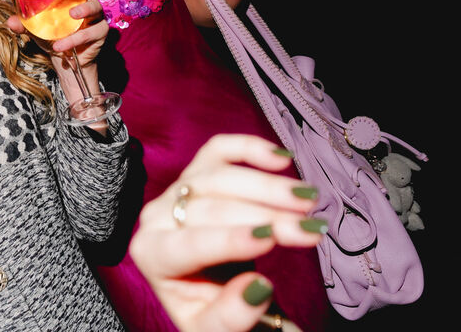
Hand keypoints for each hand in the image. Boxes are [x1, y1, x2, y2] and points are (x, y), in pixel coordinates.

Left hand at [5, 0, 106, 67]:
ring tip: (72, 15)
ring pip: (95, 6)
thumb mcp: (35, 26)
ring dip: (84, 9)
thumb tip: (10, 22)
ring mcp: (95, 16)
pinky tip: (60, 45)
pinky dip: (74, 39)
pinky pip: (90, 33)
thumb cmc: (52, 32)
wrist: (64, 58)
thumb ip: (23, 22)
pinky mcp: (100, 33)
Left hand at [129, 134, 323, 331]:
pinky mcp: (196, 172)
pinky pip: (218, 150)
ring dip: (267, 186)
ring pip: (218, 176)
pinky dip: (248, 147)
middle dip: (264, 216)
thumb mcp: (215, 328)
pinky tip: (281, 158)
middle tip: (309, 228)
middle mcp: (156, 216)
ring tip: (309, 200)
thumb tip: (257, 287)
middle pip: (211, 207)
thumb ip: (231, 315)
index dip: (229, 240)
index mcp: (151, 254)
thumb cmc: (209, 310)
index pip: (190, 244)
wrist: (207, 291)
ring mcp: (176, 190)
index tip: (270, 237)